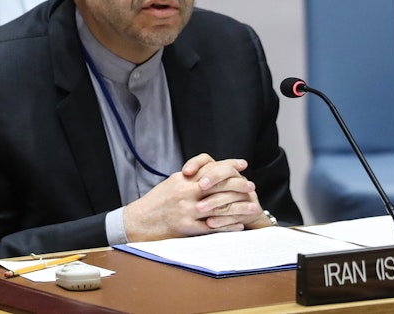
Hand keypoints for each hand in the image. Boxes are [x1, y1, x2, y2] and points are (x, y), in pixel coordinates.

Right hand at [123, 153, 265, 241]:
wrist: (140, 221)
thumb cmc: (157, 201)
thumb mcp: (172, 183)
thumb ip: (191, 178)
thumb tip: (209, 172)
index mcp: (183, 180)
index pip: (211, 168)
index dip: (229, 165)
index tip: (242, 164)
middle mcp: (187, 193)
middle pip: (219, 187)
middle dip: (238, 186)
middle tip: (251, 186)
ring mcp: (188, 211)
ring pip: (220, 208)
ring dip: (239, 208)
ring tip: (253, 207)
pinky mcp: (188, 227)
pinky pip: (213, 227)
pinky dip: (228, 226)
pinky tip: (239, 225)